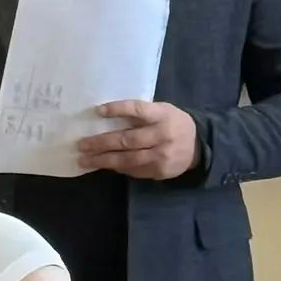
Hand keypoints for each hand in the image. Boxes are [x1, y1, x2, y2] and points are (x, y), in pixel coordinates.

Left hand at [77, 101, 198, 179]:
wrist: (199, 146)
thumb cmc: (173, 123)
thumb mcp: (163, 111)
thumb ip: (142, 114)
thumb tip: (108, 117)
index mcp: (162, 115)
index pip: (137, 110)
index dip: (118, 109)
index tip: (98, 110)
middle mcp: (161, 135)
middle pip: (127, 139)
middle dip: (101, 143)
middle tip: (81, 145)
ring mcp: (161, 155)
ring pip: (127, 159)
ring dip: (103, 160)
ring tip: (85, 160)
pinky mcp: (159, 171)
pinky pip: (134, 170)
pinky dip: (117, 167)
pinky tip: (104, 165)